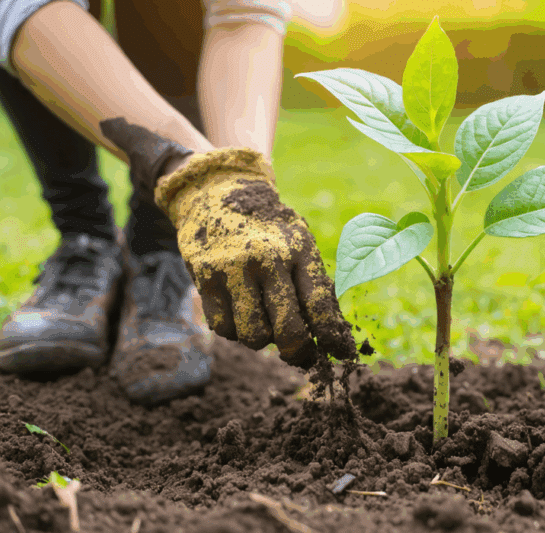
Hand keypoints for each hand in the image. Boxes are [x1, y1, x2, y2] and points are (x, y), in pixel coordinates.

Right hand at [154, 147, 355, 368]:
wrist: (217, 191)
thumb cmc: (268, 229)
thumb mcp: (298, 243)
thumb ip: (313, 284)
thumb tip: (334, 337)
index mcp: (299, 250)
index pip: (320, 305)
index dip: (332, 337)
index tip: (339, 353)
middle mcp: (268, 259)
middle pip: (288, 330)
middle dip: (296, 351)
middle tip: (296, 352)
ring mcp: (234, 269)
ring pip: (253, 335)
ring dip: (260, 339)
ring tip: (262, 321)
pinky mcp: (205, 277)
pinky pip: (222, 327)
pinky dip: (232, 329)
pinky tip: (238, 311)